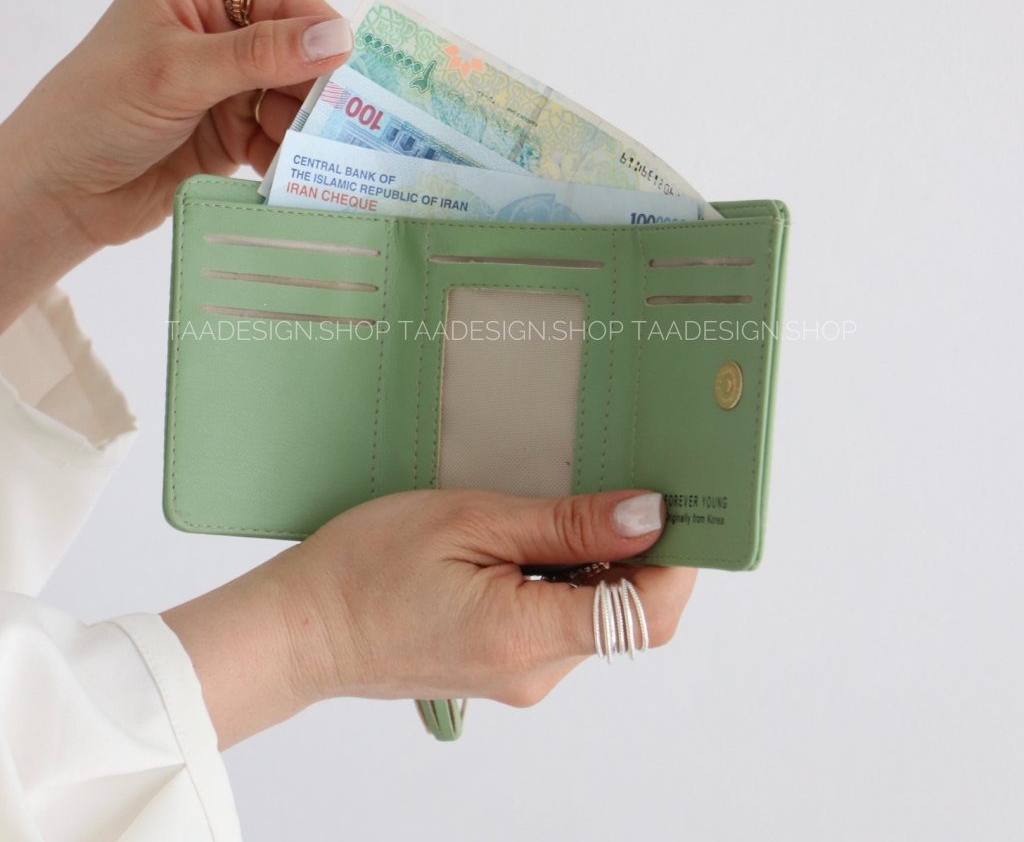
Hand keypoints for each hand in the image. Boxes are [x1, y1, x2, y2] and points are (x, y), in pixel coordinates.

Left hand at [0, 0, 351, 330]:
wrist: (64, 190)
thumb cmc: (99, 111)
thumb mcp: (180, 73)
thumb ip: (261, 55)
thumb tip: (337, 37)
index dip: (320, 30)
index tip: (353, 68)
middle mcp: (218, 24)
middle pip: (296, 49)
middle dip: (316, 88)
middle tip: (345, 122)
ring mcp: (229, 79)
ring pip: (295, 97)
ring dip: (304, 128)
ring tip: (313, 155)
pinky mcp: (235, 127)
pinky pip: (282, 135)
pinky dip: (290, 154)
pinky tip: (292, 172)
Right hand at [162, 488, 696, 748]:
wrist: (303, 627)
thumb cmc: (366, 567)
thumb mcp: (470, 521)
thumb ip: (564, 524)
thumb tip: (647, 516)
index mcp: (527, 637)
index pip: (648, 613)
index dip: (679, 560)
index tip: (678, 505)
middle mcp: (536, 670)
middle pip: (627, 611)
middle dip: (634, 548)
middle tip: (611, 480)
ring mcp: (521, 674)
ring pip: (594, 612)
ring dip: (593, 558)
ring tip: (549, 504)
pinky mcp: (507, 663)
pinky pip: (560, 618)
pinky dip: (562, 574)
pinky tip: (526, 535)